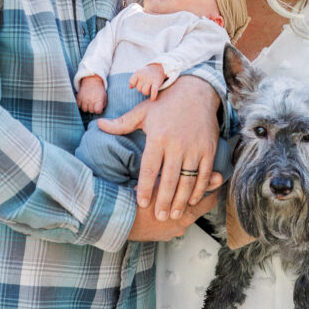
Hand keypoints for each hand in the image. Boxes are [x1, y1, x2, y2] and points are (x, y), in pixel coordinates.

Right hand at [77, 75, 106, 113]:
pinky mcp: (78, 97)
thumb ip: (103, 105)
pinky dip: (81, 105)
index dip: (98, 111)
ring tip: (89, 103)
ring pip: (84, 109)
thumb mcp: (104, 97)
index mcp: (99, 100)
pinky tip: (84, 101)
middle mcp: (91, 100)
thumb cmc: (99, 90)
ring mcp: (84, 99)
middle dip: (93, 109)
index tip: (98, 108)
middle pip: (91, 111)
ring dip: (87, 107)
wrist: (92, 80)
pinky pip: (79, 106)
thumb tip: (99, 112)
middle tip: (94, 104)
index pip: (97, 111)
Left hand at [98, 75, 220, 220]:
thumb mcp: (142, 112)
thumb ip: (121, 123)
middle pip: (169, 179)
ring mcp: (195, 148)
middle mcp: (177, 145)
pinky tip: (192, 200)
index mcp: (158, 137)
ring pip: (188, 181)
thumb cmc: (166, 102)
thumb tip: (99, 126)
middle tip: (158, 217)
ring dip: (181, 200)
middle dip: (163, 201)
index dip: (146, 188)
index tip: (142, 203)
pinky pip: (205, 174)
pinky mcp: (209, 149)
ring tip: (174, 214)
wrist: (196, 91)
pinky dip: (200, 189)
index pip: (150, 169)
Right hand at [128, 185, 219, 240]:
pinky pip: (170, 224)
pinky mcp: (161, 236)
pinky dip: (169, 215)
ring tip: (171, 194)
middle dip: (192, 197)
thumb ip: (197, 182)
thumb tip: (220, 176)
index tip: (208, 180)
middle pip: (195, 209)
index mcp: (188, 214)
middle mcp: (183, 226)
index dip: (210, 190)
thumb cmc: (143, 200)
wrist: (121, 221)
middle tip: (187, 184)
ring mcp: (172, 233)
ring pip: (181, 216)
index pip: (210, 201)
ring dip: (179, 206)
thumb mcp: (169, 186)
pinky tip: (161, 206)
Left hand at [129, 63, 166, 99]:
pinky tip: (152, 99)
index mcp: (138, 73)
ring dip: (146, 93)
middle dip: (141, 89)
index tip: (136, 83)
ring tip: (148, 90)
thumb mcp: (139, 73)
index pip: (131, 82)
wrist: (158, 67)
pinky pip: (153, 91)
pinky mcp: (157, 82)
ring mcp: (150, 79)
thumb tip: (130, 87)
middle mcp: (143, 76)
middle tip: (144, 86)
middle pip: (138, 89)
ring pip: (144, 91)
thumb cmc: (146, 73)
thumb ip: (133, 80)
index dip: (133, 84)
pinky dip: (153, 96)